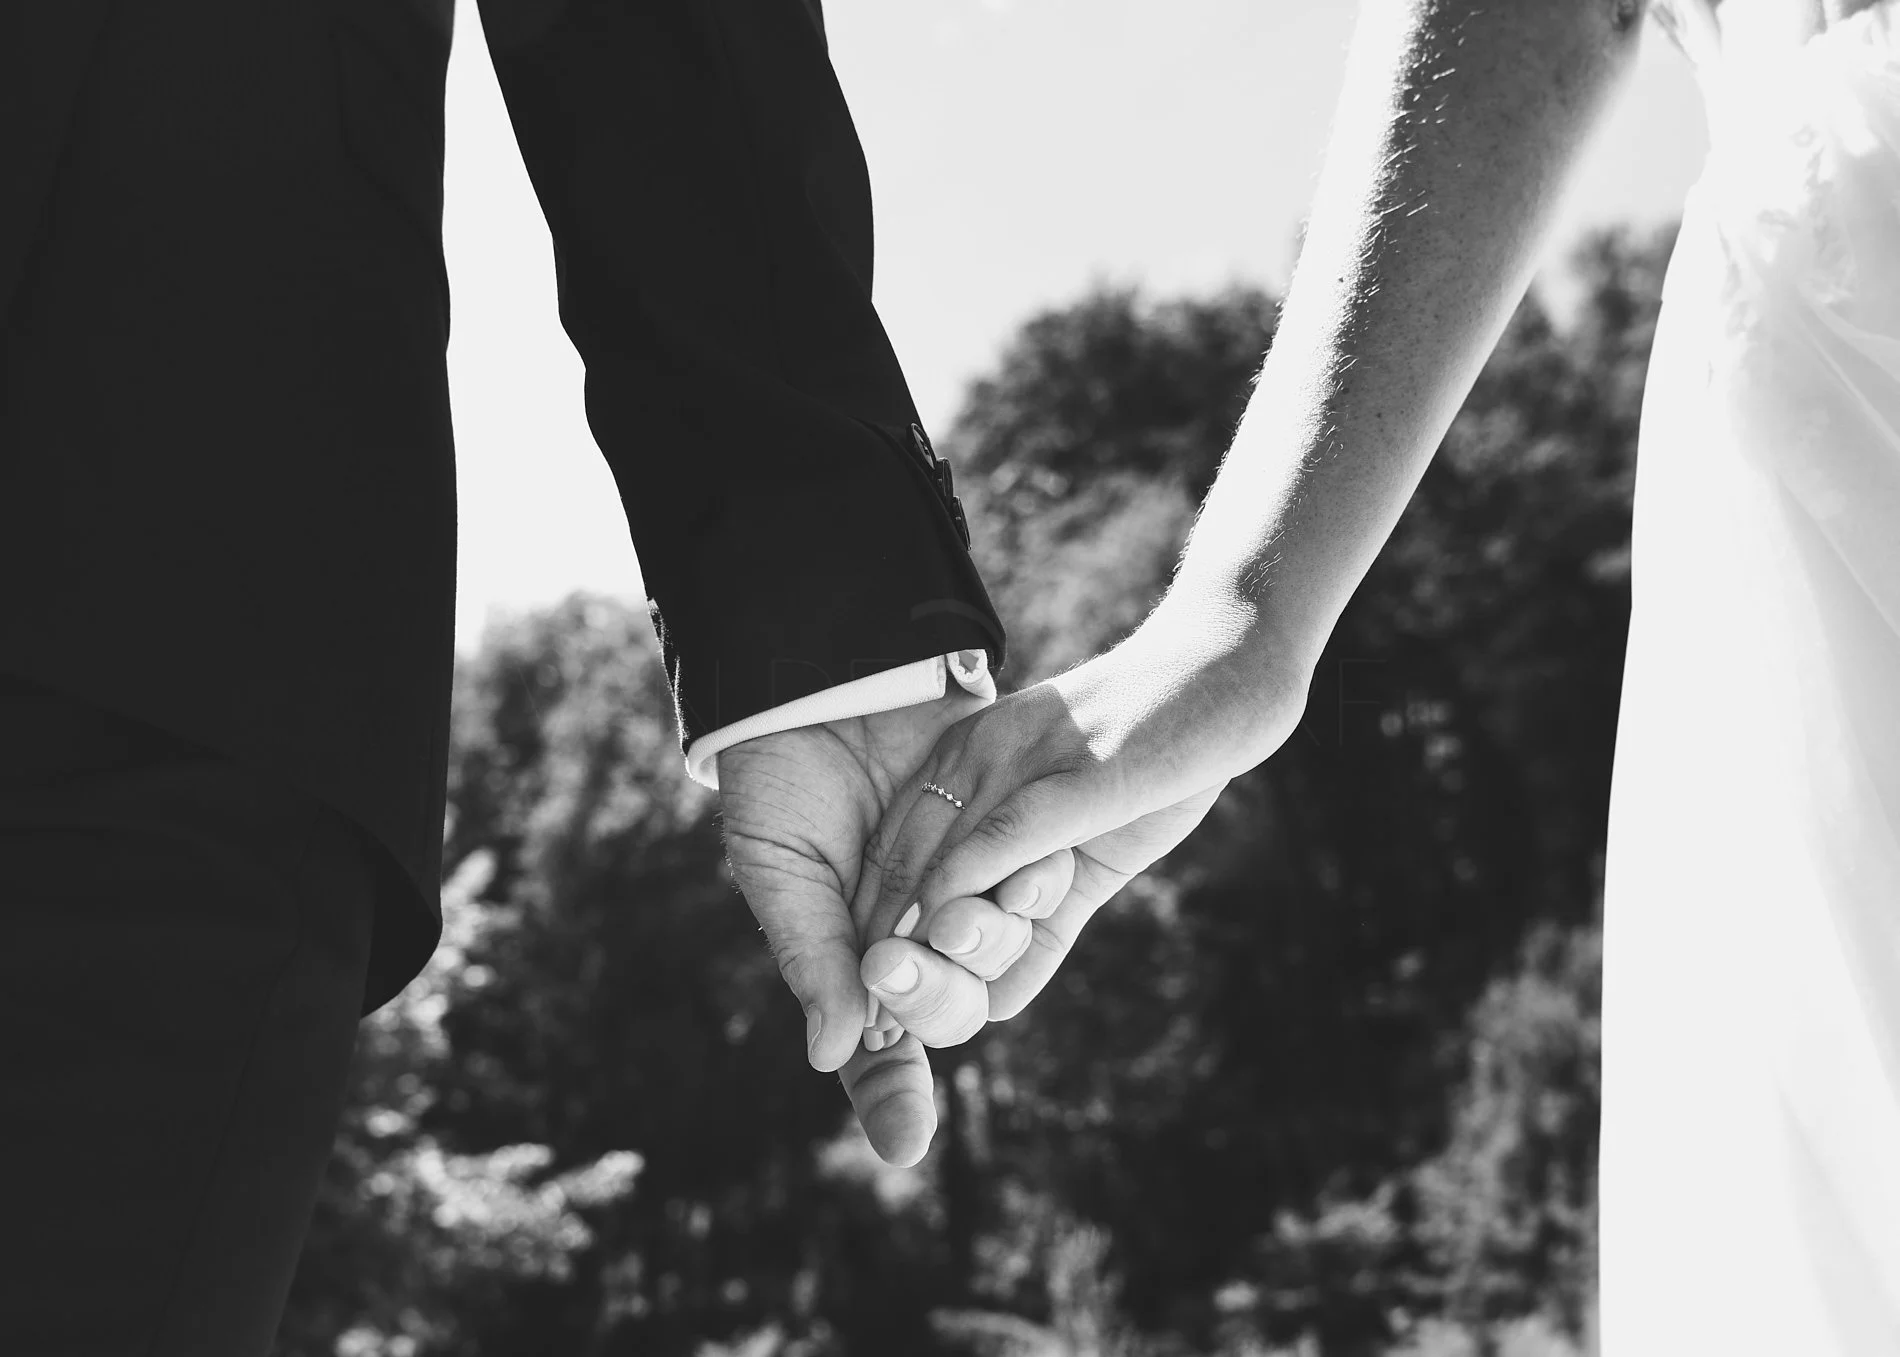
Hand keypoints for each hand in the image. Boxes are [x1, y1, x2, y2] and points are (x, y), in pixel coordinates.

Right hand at [718, 685, 990, 1166]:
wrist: (827, 678)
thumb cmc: (781, 780)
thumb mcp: (778, 870)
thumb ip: (812, 957)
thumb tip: (834, 1054)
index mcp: (853, 960)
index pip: (878, 1053)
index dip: (893, 1100)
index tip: (905, 1141)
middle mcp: (917, 940)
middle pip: (951, 1010)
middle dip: (938, 996)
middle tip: (899, 956)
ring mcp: (966, 892)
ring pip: (999, 957)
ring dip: (991, 944)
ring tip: (968, 913)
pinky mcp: (1009, 841)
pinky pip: (1036, 888)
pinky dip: (1033, 892)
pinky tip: (1031, 877)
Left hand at [850, 594, 1305, 1029]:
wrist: (1230, 667)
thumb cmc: (1164, 746)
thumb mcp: (1086, 821)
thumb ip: (1043, 891)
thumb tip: (1000, 988)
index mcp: (970, 755)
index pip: (896, 847)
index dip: (875, 921)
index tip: (869, 988)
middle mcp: (980, 755)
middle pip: (903, 861)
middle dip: (881, 940)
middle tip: (866, 1006)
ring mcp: (1028, 763)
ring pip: (944, 860)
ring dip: (914, 935)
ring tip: (889, 985)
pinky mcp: (1081, 776)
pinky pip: (1005, 838)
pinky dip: (969, 891)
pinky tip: (947, 939)